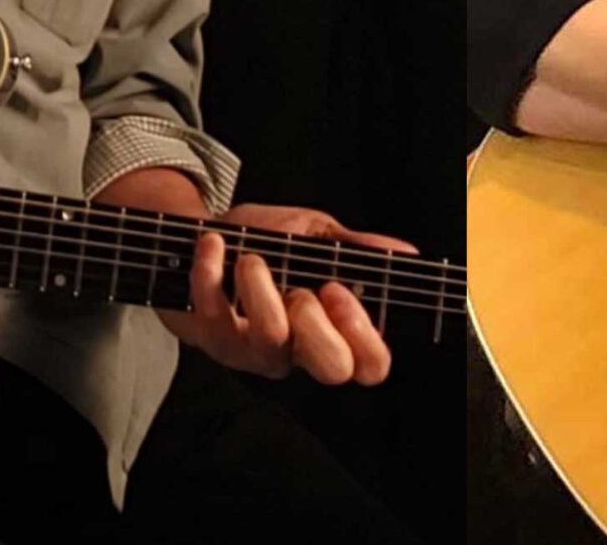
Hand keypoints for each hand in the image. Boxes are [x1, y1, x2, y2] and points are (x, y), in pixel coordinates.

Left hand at [159, 203, 415, 385]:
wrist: (200, 240)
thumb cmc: (266, 243)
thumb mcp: (315, 238)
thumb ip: (354, 249)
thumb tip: (405, 252)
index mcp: (331, 331)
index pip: (370, 365)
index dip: (365, 336)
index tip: (340, 292)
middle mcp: (296, 352)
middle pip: (332, 368)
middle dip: (320, 322)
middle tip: (302, 290)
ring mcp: (253, 352)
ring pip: (271, 340)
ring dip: (260, 287)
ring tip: (251, 258)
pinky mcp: (212, 339)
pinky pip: (216, 315)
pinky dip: (212, 272)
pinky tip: (214, 246)